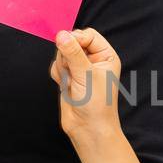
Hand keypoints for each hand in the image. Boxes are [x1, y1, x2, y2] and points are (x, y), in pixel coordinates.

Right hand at [52, 27, 122, 142]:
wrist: (88, 128)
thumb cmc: (96, 103)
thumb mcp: (86, 73)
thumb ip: (72, 52)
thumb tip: (61, 34)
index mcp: (106, 55)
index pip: (88, 35)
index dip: (76, 39)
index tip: (68, 47)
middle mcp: (94, 60)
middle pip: (72, 42)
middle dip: (67, 56)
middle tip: (72, 71)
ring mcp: (80, 68)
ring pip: (62, 54)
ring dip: (62, 67)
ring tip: (71, 82)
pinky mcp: (68, 77)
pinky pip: (56, 66)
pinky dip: (58, 75)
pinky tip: (66, 87)